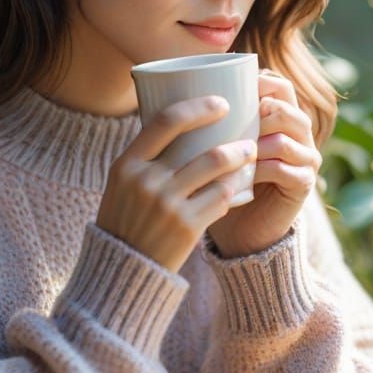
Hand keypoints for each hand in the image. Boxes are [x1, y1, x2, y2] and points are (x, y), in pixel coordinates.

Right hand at [97, 95, 258, 272]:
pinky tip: (242, 186)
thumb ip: (145, 159)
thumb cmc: (125, 220)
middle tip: (247, 135)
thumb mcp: (122, 184)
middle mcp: (145, 181)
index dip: (197, 107)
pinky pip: (221, 198)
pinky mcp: (186, 226)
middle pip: (200, 146)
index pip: (165, 121)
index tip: (219, 103)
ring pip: (216, 169)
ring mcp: (167, 204)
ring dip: (240, 158)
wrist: (122, 269)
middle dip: (231, 136)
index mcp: (126, 164)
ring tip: (250, 154)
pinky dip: (234, 189)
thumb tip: (181, 126)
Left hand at [207, 69, 321, 257]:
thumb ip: (199, 121)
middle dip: (259, 110)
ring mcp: (304, 156)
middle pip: (286, 106)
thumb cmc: (215, 180)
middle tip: (227, 122)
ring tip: (231, 150)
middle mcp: (296, 131)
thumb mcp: (207, 146)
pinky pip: (287, 169)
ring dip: (258, 141)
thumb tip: (158, 90)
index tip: (224, 90)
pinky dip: (263, 169)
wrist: (234, 227)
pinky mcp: (303, 183)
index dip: (257, 82)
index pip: (277, 85)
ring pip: (287, 136)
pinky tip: (243, 175)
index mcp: (276, 114)